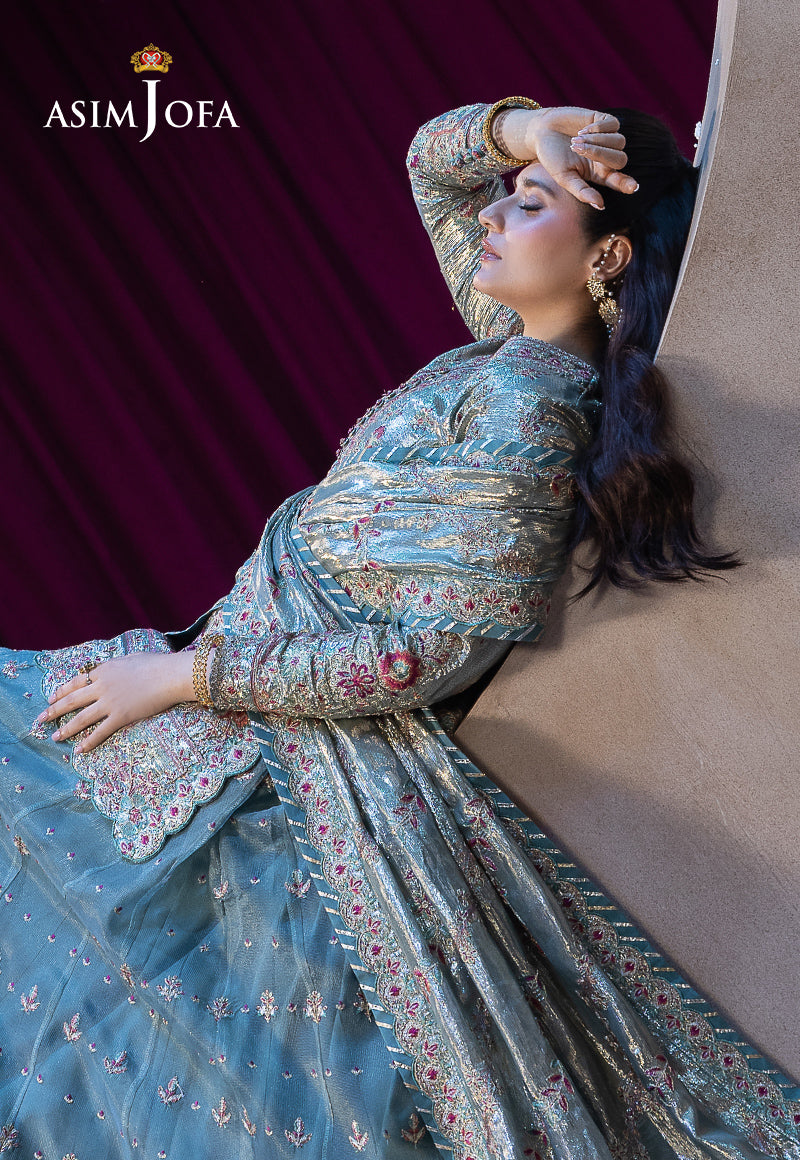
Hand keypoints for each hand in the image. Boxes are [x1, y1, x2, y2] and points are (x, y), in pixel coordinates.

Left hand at [35, 651, 196, 753]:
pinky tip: (79, 750)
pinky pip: (101, 731)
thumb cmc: (156, 664)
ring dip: (66, 728)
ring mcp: (110, 702)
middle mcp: (101, 687)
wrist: (169, 675)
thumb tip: (111, 669)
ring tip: (55, 737)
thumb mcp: (131, 659)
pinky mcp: (121, 716)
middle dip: (54, 711)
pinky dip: (89, 742)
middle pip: (72, 700)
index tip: (50, 699)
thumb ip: (117, 666)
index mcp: (103, 671)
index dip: (61, 691)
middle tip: (41, 719)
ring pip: (81, 718)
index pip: (75, 682)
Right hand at [496, 106, 637, 208]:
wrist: (542, 131)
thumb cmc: (552, 158)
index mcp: (599, 173)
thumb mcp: (564, 178)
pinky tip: (582, 130)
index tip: (633, 187)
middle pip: (620, 159)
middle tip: (577, 149)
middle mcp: (607, 157)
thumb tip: (600, 205)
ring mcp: (607, 138)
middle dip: (601, 154)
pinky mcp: (604, 120)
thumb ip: (582, 191)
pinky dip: (598, 128)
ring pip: (619, 142)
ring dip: (597, 141)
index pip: (619, 180)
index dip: (627, 184)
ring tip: (575, 140)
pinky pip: (613, 125)